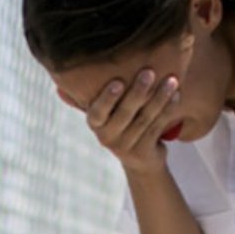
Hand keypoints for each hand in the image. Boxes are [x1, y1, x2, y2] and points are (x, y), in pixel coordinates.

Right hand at [60, 69, 181, 175]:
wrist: (141, 162)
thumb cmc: (120, 126)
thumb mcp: (102, 115)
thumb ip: (85, 100)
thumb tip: (58, 87)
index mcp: (95, 125)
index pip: (98, 111)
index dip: (107, 98)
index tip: (118, 81)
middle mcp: (108, 137)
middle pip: (125, 113)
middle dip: (139, 91)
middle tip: (149, 72)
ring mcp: (127, 147)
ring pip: (145, 119)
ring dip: (159, 98)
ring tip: (171, 80)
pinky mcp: (145, 152)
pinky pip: (158, 128)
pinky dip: (168, 111)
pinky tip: (176, 95)